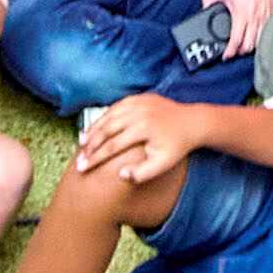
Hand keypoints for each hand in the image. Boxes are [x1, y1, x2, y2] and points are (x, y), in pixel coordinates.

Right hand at [75, 93, 199, 185]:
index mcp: (143, 129)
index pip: (111, 146)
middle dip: (90, 144)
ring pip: (108, 115)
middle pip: (106, 129)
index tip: (82, 169)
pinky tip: (97, 127)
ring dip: (94, 129)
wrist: (193, 122)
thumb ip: (142, 173)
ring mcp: (138, 102)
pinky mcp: (139, 97)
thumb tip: (120, 175)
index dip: (94, 158)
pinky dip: (104, 117)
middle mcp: (138, 112)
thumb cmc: (177, 147)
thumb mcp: (163, 164)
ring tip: (82, 143)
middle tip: (78, 158)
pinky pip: (116, 106)